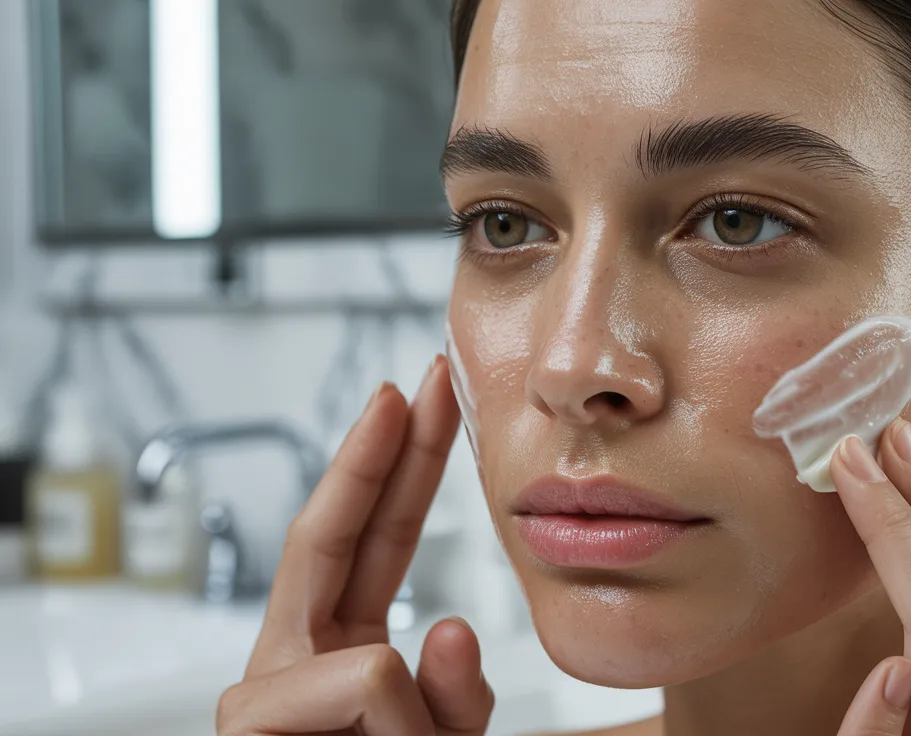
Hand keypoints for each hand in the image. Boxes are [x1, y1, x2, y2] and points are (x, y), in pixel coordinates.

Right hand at [216, 356, 494, 735]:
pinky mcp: (244, 724)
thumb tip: (450, 627)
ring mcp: (260, 693)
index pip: (371, 538)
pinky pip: (359, 692)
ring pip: (370, 659)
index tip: (421, 396)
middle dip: (380, 453)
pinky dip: (396, 732)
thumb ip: (458, 699)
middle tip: (415, 378)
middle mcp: (289, 657)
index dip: (398, 465)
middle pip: (333, 534)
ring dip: (415, 721)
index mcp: (340, 649)